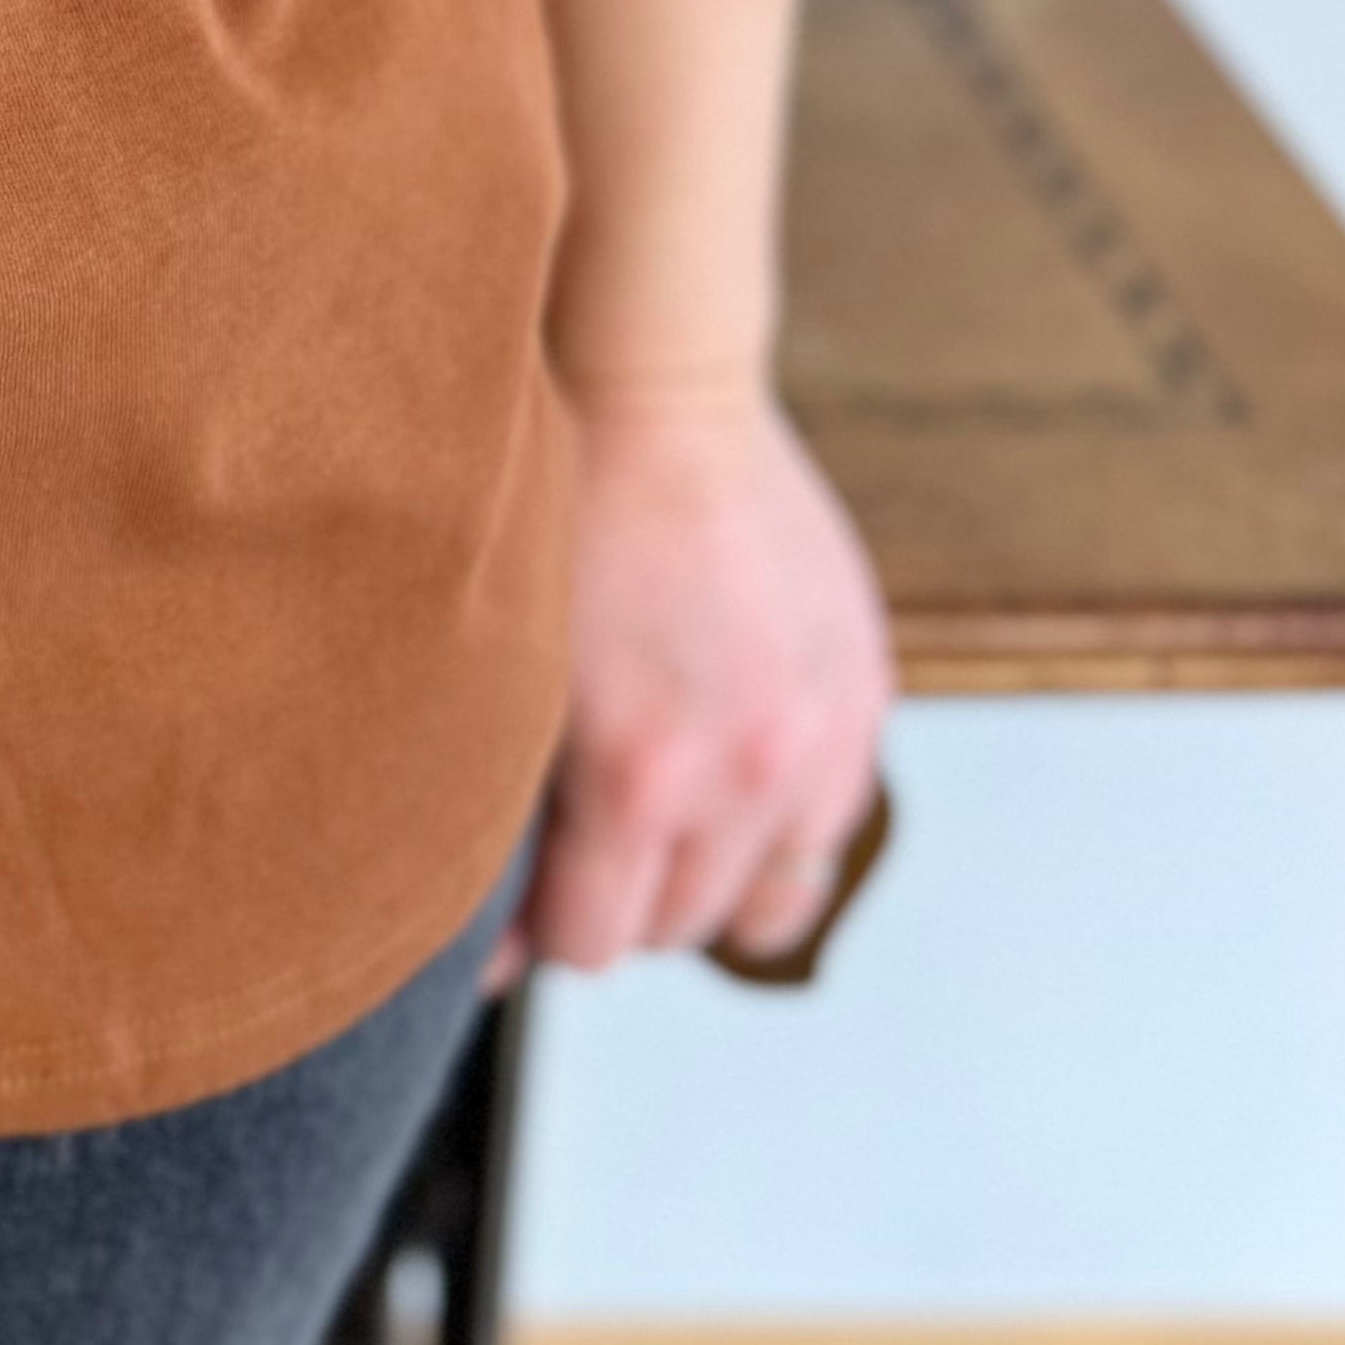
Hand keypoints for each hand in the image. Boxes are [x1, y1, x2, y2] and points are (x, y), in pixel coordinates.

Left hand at [498, 373, 892, 978]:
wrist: (659, 399)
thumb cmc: (560, 519)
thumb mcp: (509, 675)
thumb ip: (504, 809)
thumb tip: (483, 941)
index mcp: (642, 776)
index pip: (591, 945)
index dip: (536, 936)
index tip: (506, 919)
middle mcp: (747, 774)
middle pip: (676, 929)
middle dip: (614, 910)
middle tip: (570, 862)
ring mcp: (819, 738)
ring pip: (764, 900)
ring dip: (702, 886)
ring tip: (650, 834)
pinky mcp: (861, 698)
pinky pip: (826, 829)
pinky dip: (775, 832)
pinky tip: (723, 786)